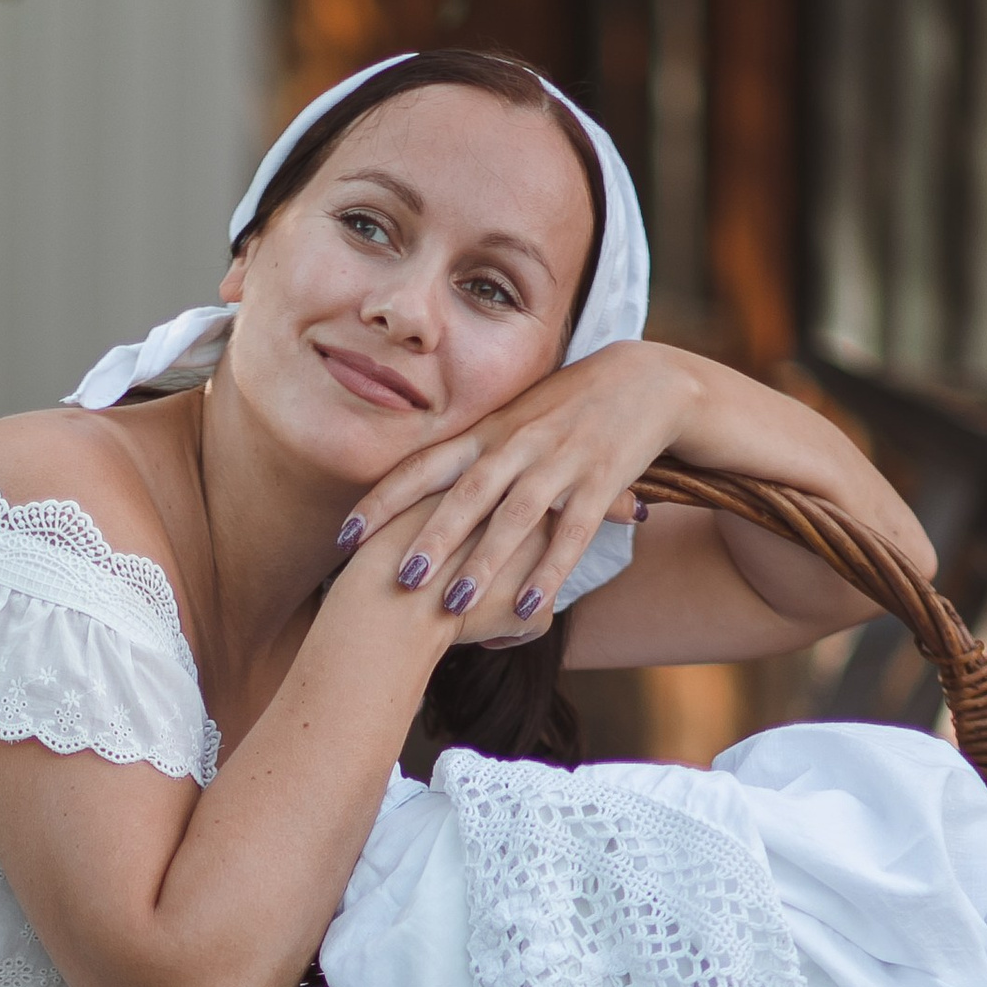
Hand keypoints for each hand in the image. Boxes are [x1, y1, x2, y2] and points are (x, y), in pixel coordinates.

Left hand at [334, 341, 691, 634]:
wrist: (642, 380)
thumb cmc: (562, 410)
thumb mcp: (509, 424)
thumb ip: (467, 461)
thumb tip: (412, 501)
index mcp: (486, 433)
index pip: (423, 467)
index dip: (383, 502)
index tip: (345, 538)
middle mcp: (517, 445)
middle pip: (466, 495)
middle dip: (431, 537)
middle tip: (398, 579)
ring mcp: (560, 463)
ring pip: (516, 516)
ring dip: (484, 561)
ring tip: (454, 603)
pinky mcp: (600, 483)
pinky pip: (572, 533)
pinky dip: (550, 571)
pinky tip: (530, 607)